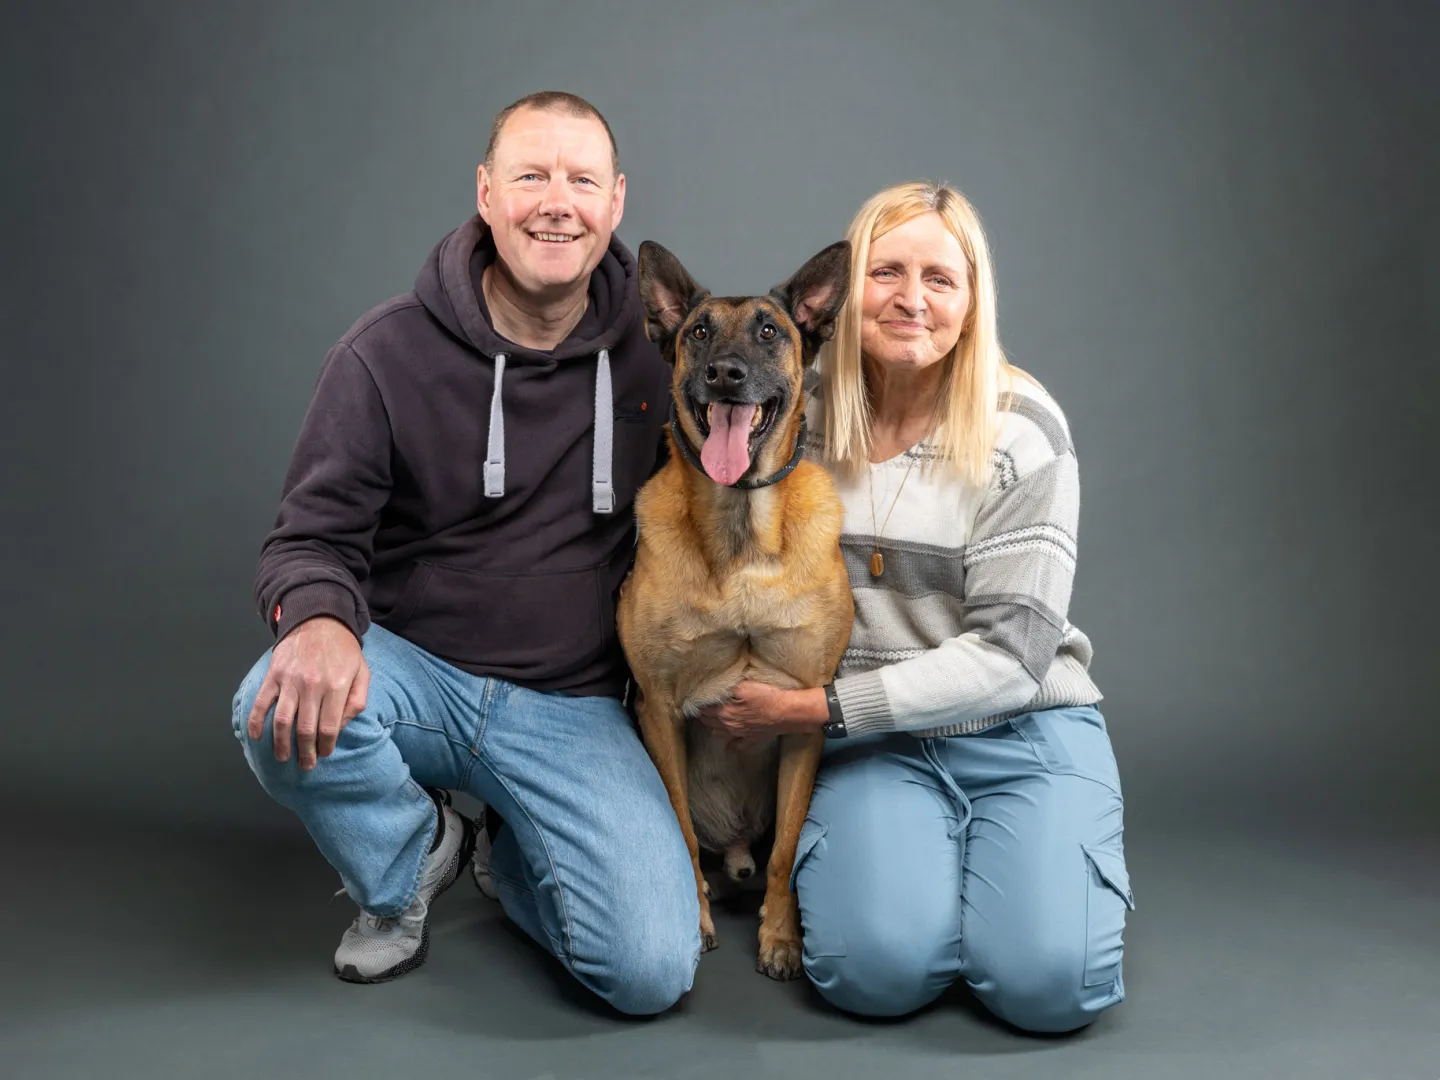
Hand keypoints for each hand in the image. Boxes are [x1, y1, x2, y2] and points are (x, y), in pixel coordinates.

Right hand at [246, 615, 368, 769]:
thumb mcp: (362, 671)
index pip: (330, 727)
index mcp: (337, 686)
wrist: (319, 620)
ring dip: (281, 744)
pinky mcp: (274, 675)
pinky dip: (256, 721)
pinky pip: (262, 702)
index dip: (326, 746)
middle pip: (305, 729)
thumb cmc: (343, 649)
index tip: (324, 753)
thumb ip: (358, 700)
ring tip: (283, 757)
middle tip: (306, 765)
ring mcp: (290, 680)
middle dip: (305, 752)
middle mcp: (312, 685)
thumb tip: (343, 726)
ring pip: (282, 720)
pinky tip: (257, 736)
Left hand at [696, 680, 828, 745]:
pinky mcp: (751, 739)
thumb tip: (713, 690)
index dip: (697, 702)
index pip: (704, 709)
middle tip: (698, 707)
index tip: (693, 697)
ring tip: (709, 720)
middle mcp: (729, 726)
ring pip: (718, 734)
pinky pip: (737, 746)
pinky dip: (730, 746)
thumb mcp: (744, 686)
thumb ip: (727, 689)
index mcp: (724, 713)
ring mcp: (740, 734)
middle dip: (701, 714)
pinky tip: (728, 745)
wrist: (787, 712)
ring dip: (712, 727)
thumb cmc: (767, 697)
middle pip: (708, 722)